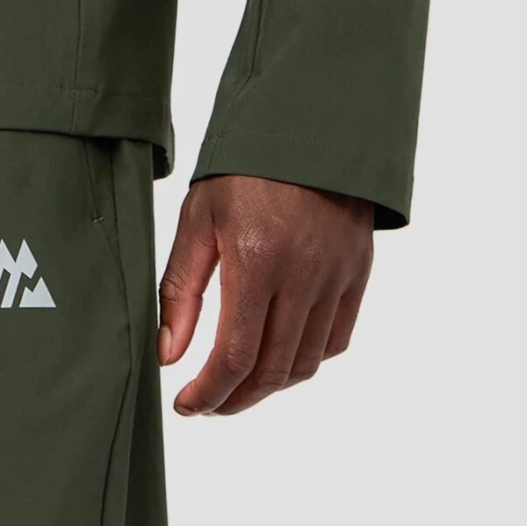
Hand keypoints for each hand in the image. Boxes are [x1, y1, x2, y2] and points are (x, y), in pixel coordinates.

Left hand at [158, 176, 373, 417]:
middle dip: (235, 400)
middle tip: (209, 404)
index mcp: (258, 261)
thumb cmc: (247, 166)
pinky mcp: (358, 271)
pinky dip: (305, 361)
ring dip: (268, 387)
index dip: (208, 394)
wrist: (314, 119)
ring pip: (304, 364)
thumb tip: (168, 356)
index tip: (186, 405)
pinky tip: (278, 357)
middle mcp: (304, 274)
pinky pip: (335, 340)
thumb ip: (180, 292)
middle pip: (271, 372)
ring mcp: (337, 275)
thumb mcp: (199, 219)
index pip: (235, 357)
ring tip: (239, 385)